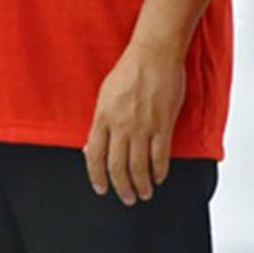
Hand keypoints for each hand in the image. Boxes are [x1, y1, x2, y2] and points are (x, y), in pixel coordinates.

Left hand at [84, 37, 186, 204]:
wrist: (154, 55)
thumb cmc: (130, 70)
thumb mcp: (104, 95)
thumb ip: (99, 123)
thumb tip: (90, 147)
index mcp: (102, 117)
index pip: (95, 156)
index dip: (97, 177)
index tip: (101, 189)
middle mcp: (120, 125)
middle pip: (117, 167)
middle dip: (122, 188)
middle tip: (127, 197)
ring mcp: (142, 127)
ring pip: (139, 167)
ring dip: (141, 185)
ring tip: (144, 193)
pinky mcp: (163, 125)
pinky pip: (160, 156)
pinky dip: (159, 171)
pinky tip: (159, 177)